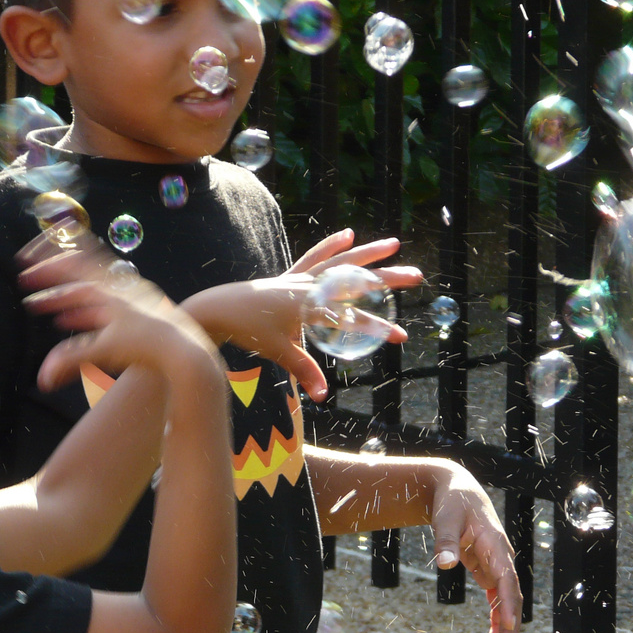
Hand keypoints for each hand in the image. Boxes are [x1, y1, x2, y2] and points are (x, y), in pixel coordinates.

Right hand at [17, 230, 220, 391]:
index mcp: (110, 289)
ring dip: (64, 298)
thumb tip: (42, 379)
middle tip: (26, 282)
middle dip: (49, 281)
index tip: (23, 261)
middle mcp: (120, 288)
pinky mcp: (137, 314)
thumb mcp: (105, 350)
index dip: (45, 263)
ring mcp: (130, 300)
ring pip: (89, 293)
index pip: (72, 265)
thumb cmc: (148, 348)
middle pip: (78, 276)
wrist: (187, 352)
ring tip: (42, 306)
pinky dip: (82, 311)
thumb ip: (71, 360)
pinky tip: (71, 321)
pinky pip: (101, 307)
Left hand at [184, 230, 422, 401]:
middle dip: (387, 279)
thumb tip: (323, 396)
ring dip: (368, 252)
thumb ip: (304, 371)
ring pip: (341, 262)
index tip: (401, 335)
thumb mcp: (279, 352)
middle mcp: (309, 287)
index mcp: (310, 307)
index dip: (378, 328)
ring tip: (393, 243)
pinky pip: (315, 258)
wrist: (217, 309)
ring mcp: (300, 278)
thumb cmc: (248, 331)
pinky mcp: (289, 276)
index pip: (353, 320)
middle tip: (415, 275)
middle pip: (356, 280)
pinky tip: (347, 235)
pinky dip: (331, 246)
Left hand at [428, 463, 522, 632]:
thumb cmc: (452, 502)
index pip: (506, 578)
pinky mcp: (487, 571)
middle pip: (511, 596)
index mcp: (495, 544)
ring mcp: (496, 566)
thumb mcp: (446, 518)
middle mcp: (501, 557)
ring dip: (504, 628)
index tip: (507, 625)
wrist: (458, 490)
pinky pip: (495, 599)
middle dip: (509, 626)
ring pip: (505, 602)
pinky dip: (495, 618)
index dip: (508, 603)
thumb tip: (444, 563)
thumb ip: (446, 540)